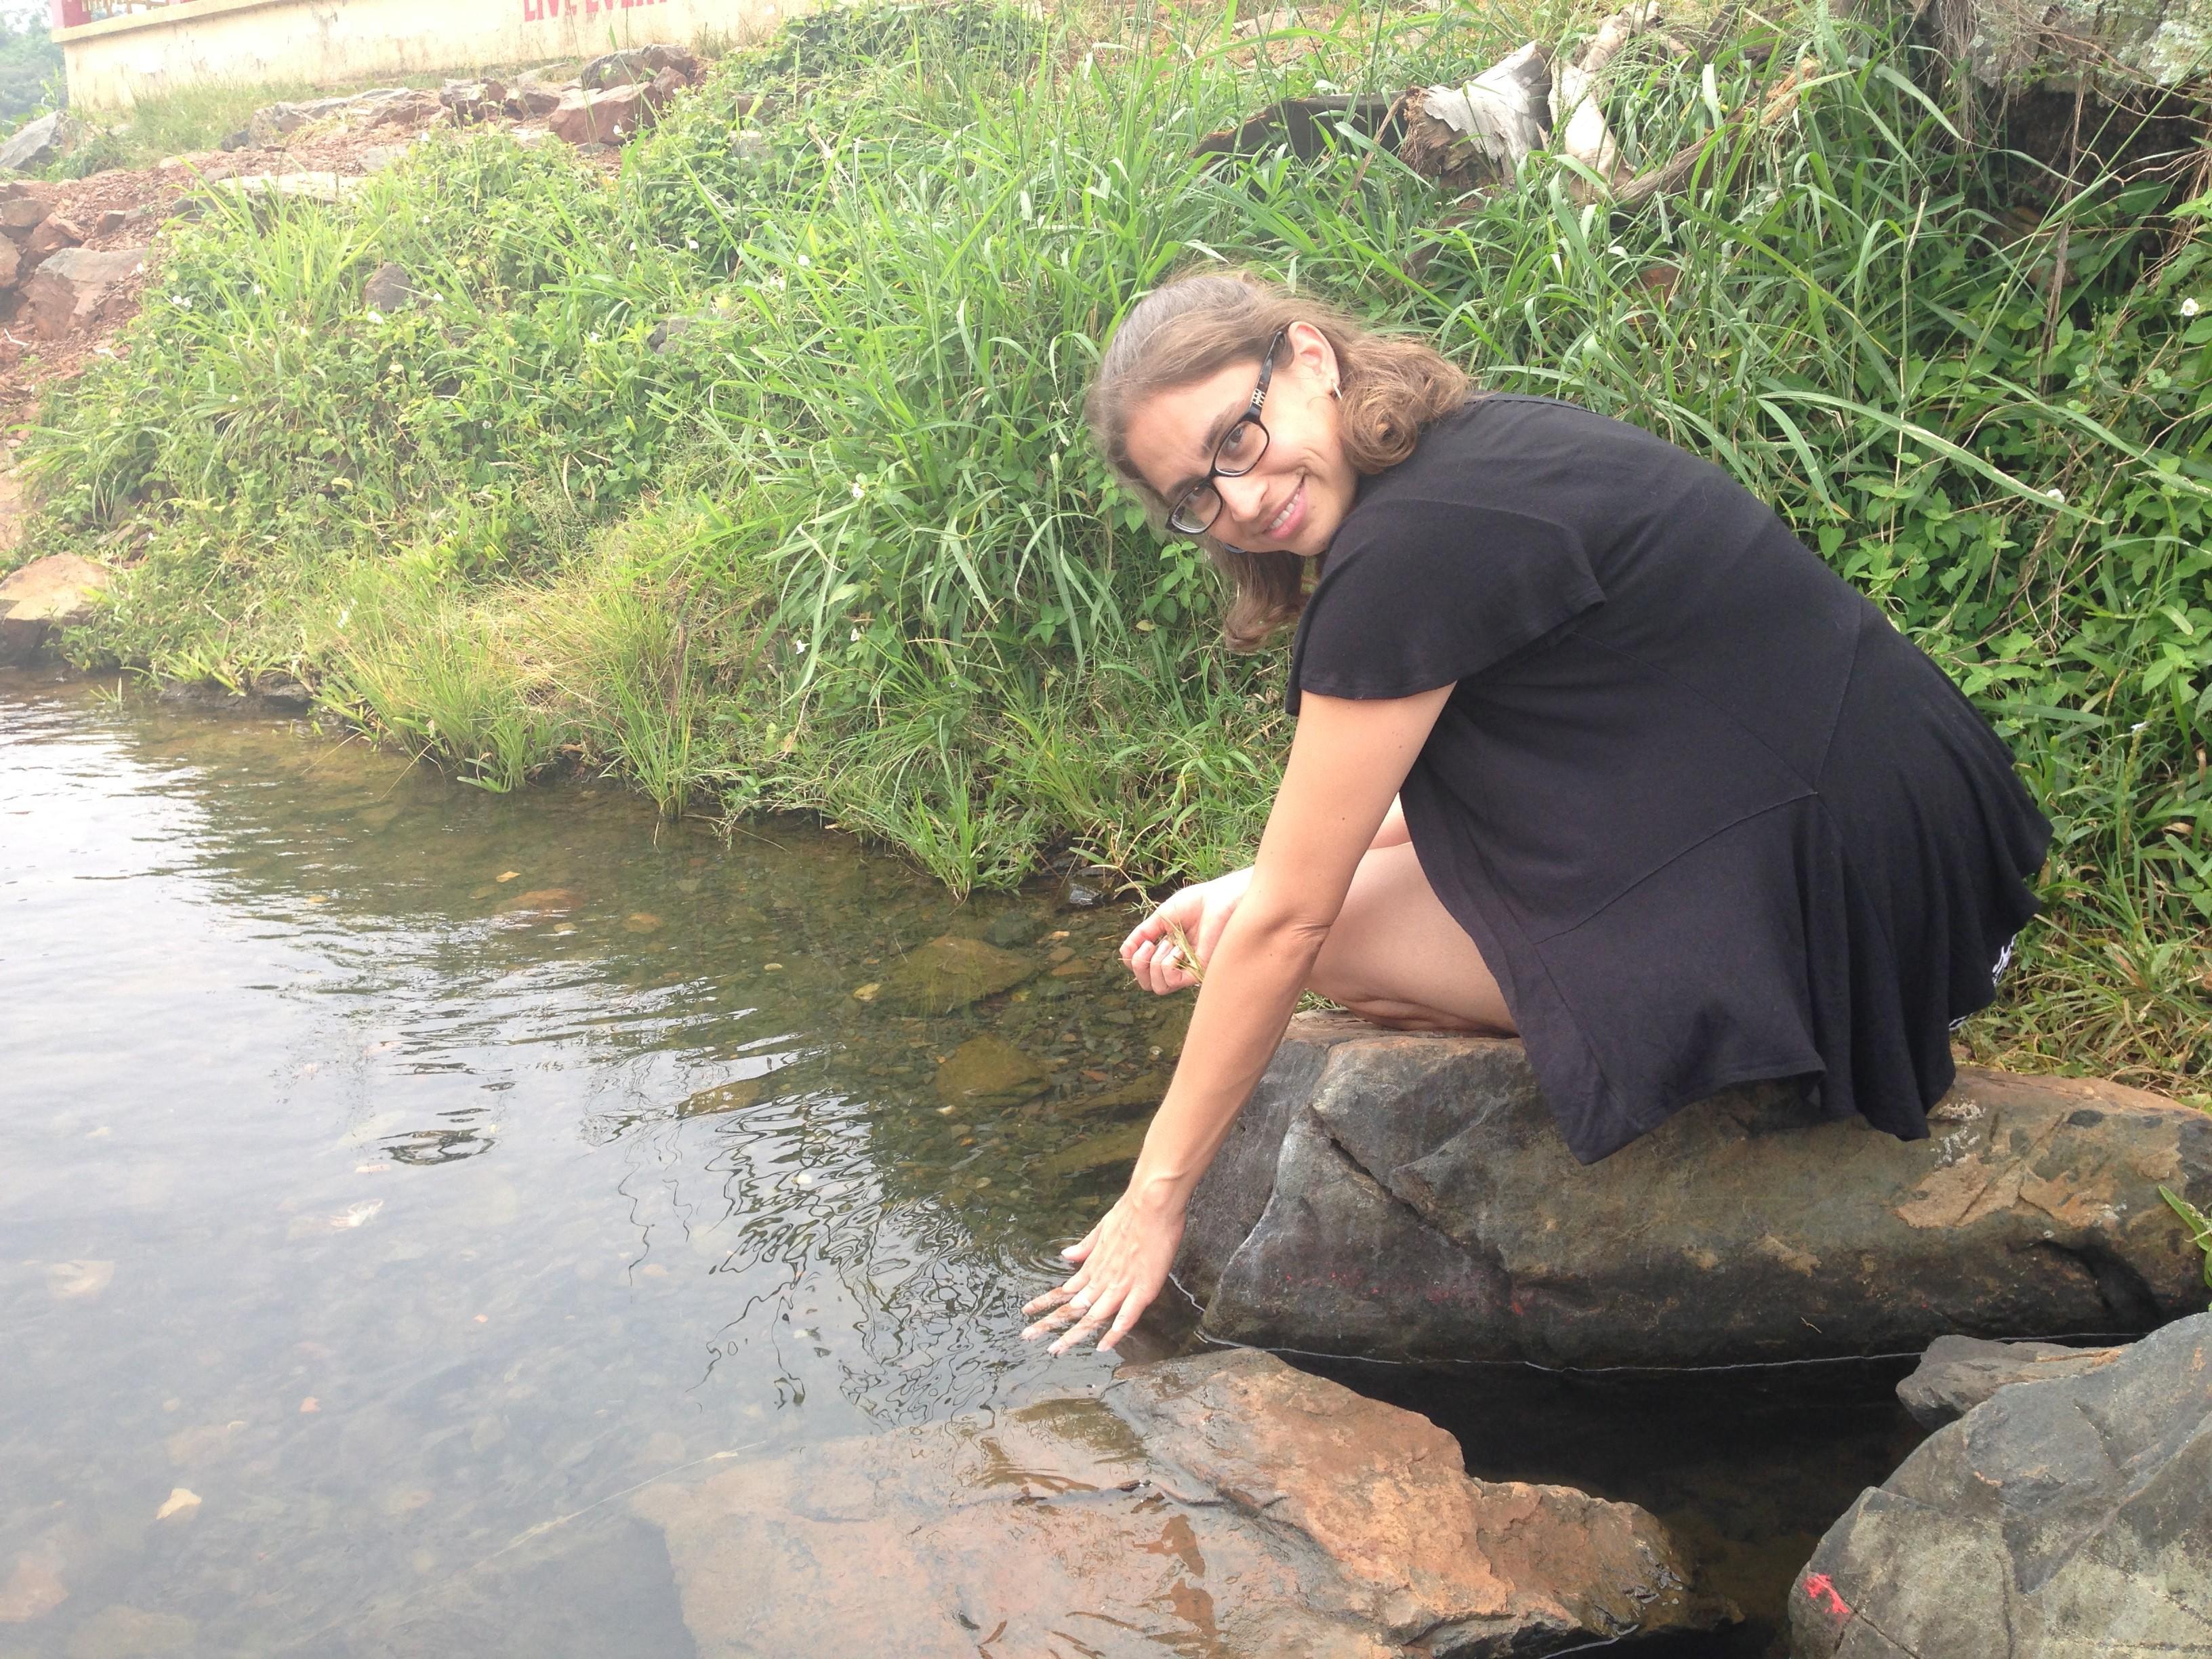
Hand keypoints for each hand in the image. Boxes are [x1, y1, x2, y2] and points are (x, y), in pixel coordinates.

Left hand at [1020, 1186, 1186, 1354]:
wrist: (1153, 1204)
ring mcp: (1121, 1285)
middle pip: (1073, 1307)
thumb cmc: (1131, 1212)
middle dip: (1050, 1324)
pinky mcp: (1143, 1289)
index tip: (1027, 1312)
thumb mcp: (1102, 1227)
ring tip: (1055, 1349)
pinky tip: (1102, 1347)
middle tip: (1028, 1337)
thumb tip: (1066, 1256)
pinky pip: (1127, 1316)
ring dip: (1073, 1334)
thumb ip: (1085, 1246)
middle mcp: (1103, 1278)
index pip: (1065, 1289)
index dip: (1045, 1302)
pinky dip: (1114, 1333)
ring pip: (1093, 1316)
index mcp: (1094, 1264)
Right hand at [1121, 867, 1253, 994]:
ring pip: (1159, 988)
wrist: (1219, 899)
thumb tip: (1124, 952)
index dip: (1133, 960)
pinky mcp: (1199, 972)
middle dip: (1139, 966)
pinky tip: (1178, 949)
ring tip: (1167, 944)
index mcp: (1168, 950)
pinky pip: (1173, 981)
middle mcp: (1177, 963)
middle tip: (1148, 945)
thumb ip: (1142, 934)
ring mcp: (1188, 969)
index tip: (1139, 941)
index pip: (1142, 970)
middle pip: (1148, 984)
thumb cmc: (1196, 903)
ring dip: (1154, 964)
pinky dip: (1167, 964)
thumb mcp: (1161, 917)